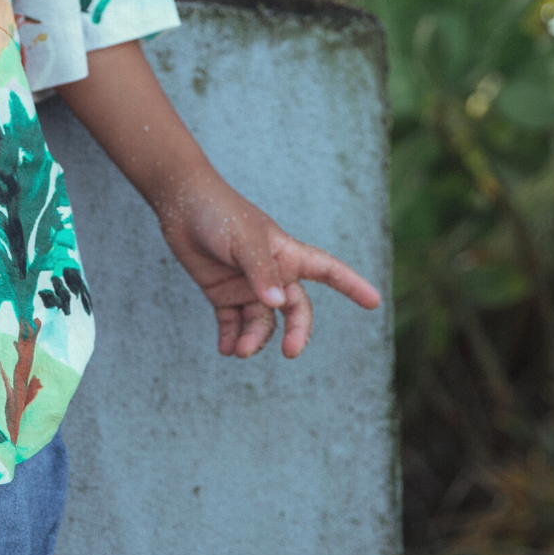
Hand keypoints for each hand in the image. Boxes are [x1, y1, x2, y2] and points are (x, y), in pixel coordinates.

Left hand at [155, 174, 381, 358]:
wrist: (179, 202)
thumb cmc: (218, 213)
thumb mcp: (243, 239)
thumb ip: (260, 272)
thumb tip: (277, 304)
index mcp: (287, 254)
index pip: (328, 270)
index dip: (351, 284)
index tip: (374, 302)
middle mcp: (272, 274)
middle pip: (295, 310)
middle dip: (296, 333)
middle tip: (289, 352)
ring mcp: (247, 286)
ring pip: (262, 322)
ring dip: (254, 339)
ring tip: (239, 350)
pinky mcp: (222, 293)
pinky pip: (233, 324)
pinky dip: (231, 338)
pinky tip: (225, 349)